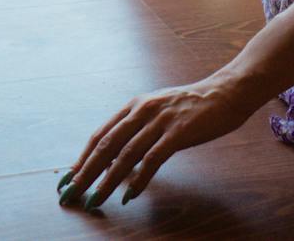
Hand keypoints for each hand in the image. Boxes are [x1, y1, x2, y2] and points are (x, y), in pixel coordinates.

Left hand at [57, 72, 259, 209]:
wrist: (225, 93)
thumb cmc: (192, 106)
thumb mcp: (158, 113)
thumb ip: (138, 132)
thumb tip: (117, 161)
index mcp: (133, 106)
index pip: (100, 136)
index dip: (82, 159)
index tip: (68, 179)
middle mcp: (141, 111)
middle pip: (105, 147)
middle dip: (86, 173)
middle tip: (70, 194)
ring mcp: (159, 121)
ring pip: (125, 156)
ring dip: (107, 181)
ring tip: (94, 200)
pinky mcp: (177, 132)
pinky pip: (152, 160)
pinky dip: (138, 180)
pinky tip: (129, 195)